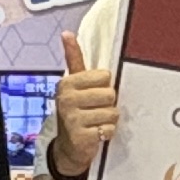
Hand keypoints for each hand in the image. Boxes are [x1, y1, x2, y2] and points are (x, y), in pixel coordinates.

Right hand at [48, 31, 118, 176]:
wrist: (68, 146)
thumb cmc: (75, 111)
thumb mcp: (74, 85)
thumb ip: (74, 59)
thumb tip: (67, 33)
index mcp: (67, 83)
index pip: (105, 76)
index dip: (104, 87)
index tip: (92, 94)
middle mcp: (66, 99)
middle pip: (110, 94)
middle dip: (108, 104)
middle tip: (94, 110)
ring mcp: (72, 119)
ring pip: (112, 113)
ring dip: (108, 120)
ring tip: (95, 122)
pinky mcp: (81, 136)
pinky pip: (109, 129)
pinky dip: (106, 133)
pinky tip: (95, 133)